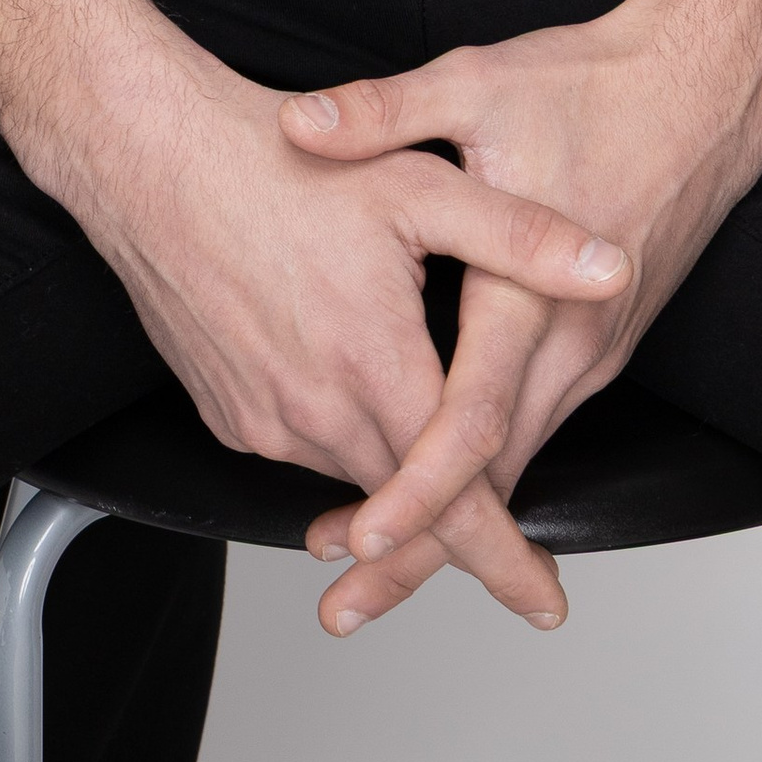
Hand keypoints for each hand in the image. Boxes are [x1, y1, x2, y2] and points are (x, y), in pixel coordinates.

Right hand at [58, 26, 632, 634]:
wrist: (151, 157)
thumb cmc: (280, 162)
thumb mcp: (420, 185)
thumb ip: (523, 236)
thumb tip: (610, 269)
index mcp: (375, 367)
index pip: (457, 501)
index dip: (508, 560)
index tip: (546, 604)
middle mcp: (315, 413)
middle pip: (405, 507)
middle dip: (455, 531)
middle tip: (511, 558)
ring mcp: (264, 421)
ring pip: (353, 474)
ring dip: (393, 471)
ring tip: (418, 416)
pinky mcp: (227, 415)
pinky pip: (302, 446)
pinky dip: (337, 432)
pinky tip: (344, 374)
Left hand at [272, 0, 761, 633]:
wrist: (706, 86)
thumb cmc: (598, 84)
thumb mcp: (477, 84)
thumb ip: (385, 112)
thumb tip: (302, 126)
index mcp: (535, 290)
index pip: (473, 420)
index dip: (414, 488)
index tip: (359, 534)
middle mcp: (575, 341)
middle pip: (495, 475)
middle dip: (421, 545)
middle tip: (344, 603)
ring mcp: (595, 350)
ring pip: (518, 460)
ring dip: (451, 518)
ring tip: (370, 563)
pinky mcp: (601, 343)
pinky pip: (537, 428)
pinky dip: (484, 472)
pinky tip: (436, 484)